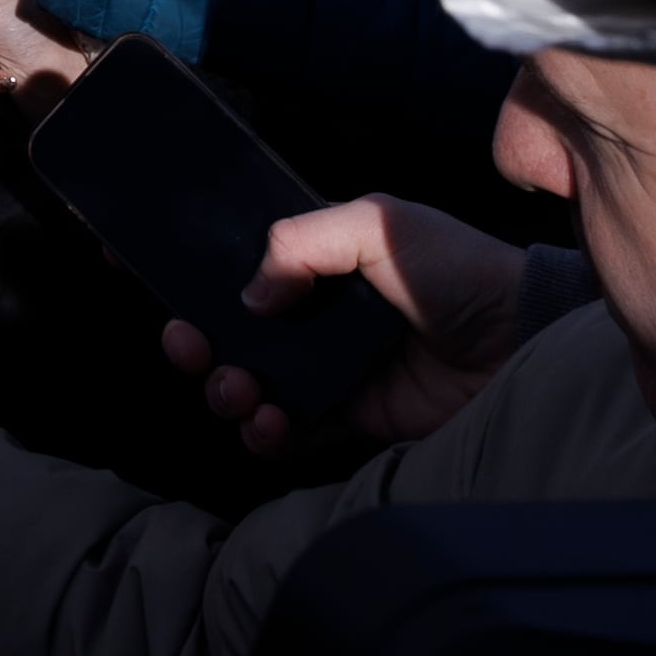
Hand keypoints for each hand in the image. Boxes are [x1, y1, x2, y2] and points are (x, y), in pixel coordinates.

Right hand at [159, 195, 530, 456]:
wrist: (525, 341)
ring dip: (224, 388)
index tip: (130, 264)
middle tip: (187, 341)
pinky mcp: (353, 418)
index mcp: (316, 259)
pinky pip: (289, 433)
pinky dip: (266, 433)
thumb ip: (302, 242)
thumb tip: (249, 296)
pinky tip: (272, 422)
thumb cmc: (459, 270)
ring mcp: (330, 368)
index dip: (183, 266)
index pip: (234, 261)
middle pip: (226, 331)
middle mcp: (315, 315)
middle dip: (191, 338)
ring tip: (240, 388)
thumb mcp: (378, 222)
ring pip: (247, 385)